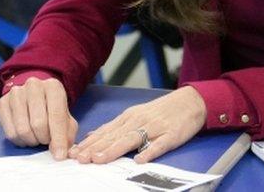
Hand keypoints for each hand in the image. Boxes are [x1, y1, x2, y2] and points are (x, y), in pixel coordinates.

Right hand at [0, 77, 77, 159]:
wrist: (33, 95)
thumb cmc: (52, 109)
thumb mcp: (66, 118)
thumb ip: (66, 134)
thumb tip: (59, 152)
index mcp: (53, 87)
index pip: (56, 116)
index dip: (58, 139)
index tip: (59, 155)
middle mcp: (33, 86)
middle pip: (38, 123)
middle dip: (44, 138)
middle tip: (46, 139)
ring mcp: (16, 93)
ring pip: (22, 129)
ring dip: (32, 140)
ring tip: (36, 137)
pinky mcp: (2, 103)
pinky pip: (10, 132)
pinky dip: (20, 141)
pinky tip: (26, 136)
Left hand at [68, 86, 205, 164]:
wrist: (189, 102)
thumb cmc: (160, 112)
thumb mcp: (135, 115)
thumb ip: (115, 127)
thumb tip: (93, 136)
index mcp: (128, 118)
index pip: (105, 132)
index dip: (89, 143)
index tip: (74, 152)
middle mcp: (138, 121)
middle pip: (114, 136)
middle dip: (96, 148)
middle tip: (81, 158)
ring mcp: (154, 128)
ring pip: (131, 139)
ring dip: (114, 149)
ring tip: (101, 159)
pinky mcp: (170, 135)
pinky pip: (159, 145)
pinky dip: (149, 152)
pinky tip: (139, 160)